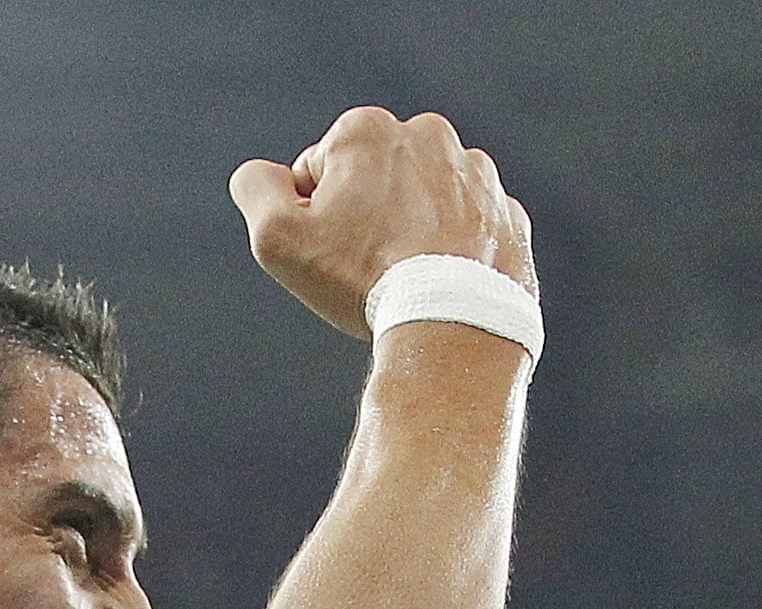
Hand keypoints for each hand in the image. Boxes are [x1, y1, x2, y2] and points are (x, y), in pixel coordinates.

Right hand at [229, 107, 536, 337]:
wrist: (453, 325)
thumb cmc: (362, 280)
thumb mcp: (278, 238)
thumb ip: (255, 189)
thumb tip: (260, 174)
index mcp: (367, 129)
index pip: (318, 173)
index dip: (314, 218)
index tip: (333, 250)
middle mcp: (429, 134)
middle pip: (374, 183)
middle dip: (366, 217)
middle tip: (368, 268)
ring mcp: (476, 173)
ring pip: (424, 203)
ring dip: (412, 233)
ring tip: (409, 276)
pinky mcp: (506, 213)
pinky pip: (467, 229)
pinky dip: (454, 252)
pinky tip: (444, 282)